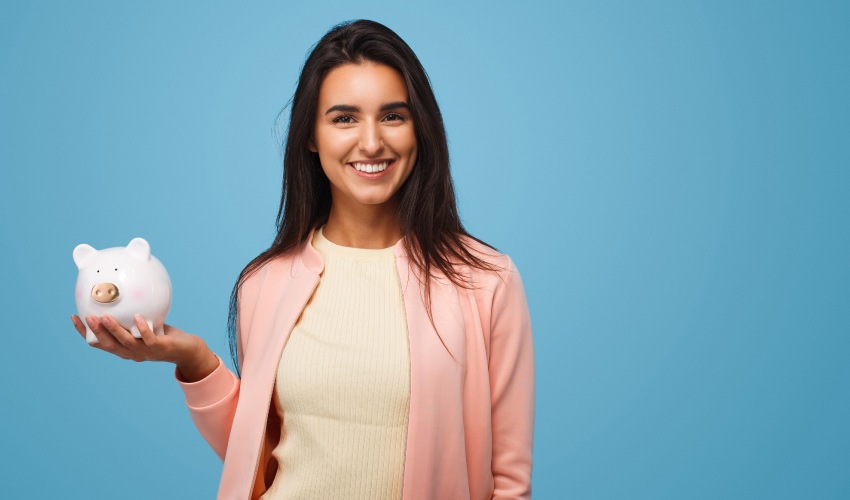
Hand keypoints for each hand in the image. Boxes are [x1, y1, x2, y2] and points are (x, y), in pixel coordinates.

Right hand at [70, 314, 219, 381]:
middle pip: (108, 345)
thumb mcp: (144, 322)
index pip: (99, 343)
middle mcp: (131, 353)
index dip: (85, 332)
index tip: (73, 317)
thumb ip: (132, 312)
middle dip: (95, 332)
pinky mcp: (160, 348)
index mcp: (124, 349)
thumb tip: (122, 291)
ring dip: (114, 330)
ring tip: (105, 316)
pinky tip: (137, 316)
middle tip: (86, 317)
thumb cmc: (165, 335)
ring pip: (126, 342)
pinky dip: (142, 328)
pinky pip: (149, 338)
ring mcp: (146, 352)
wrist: (188, 350)